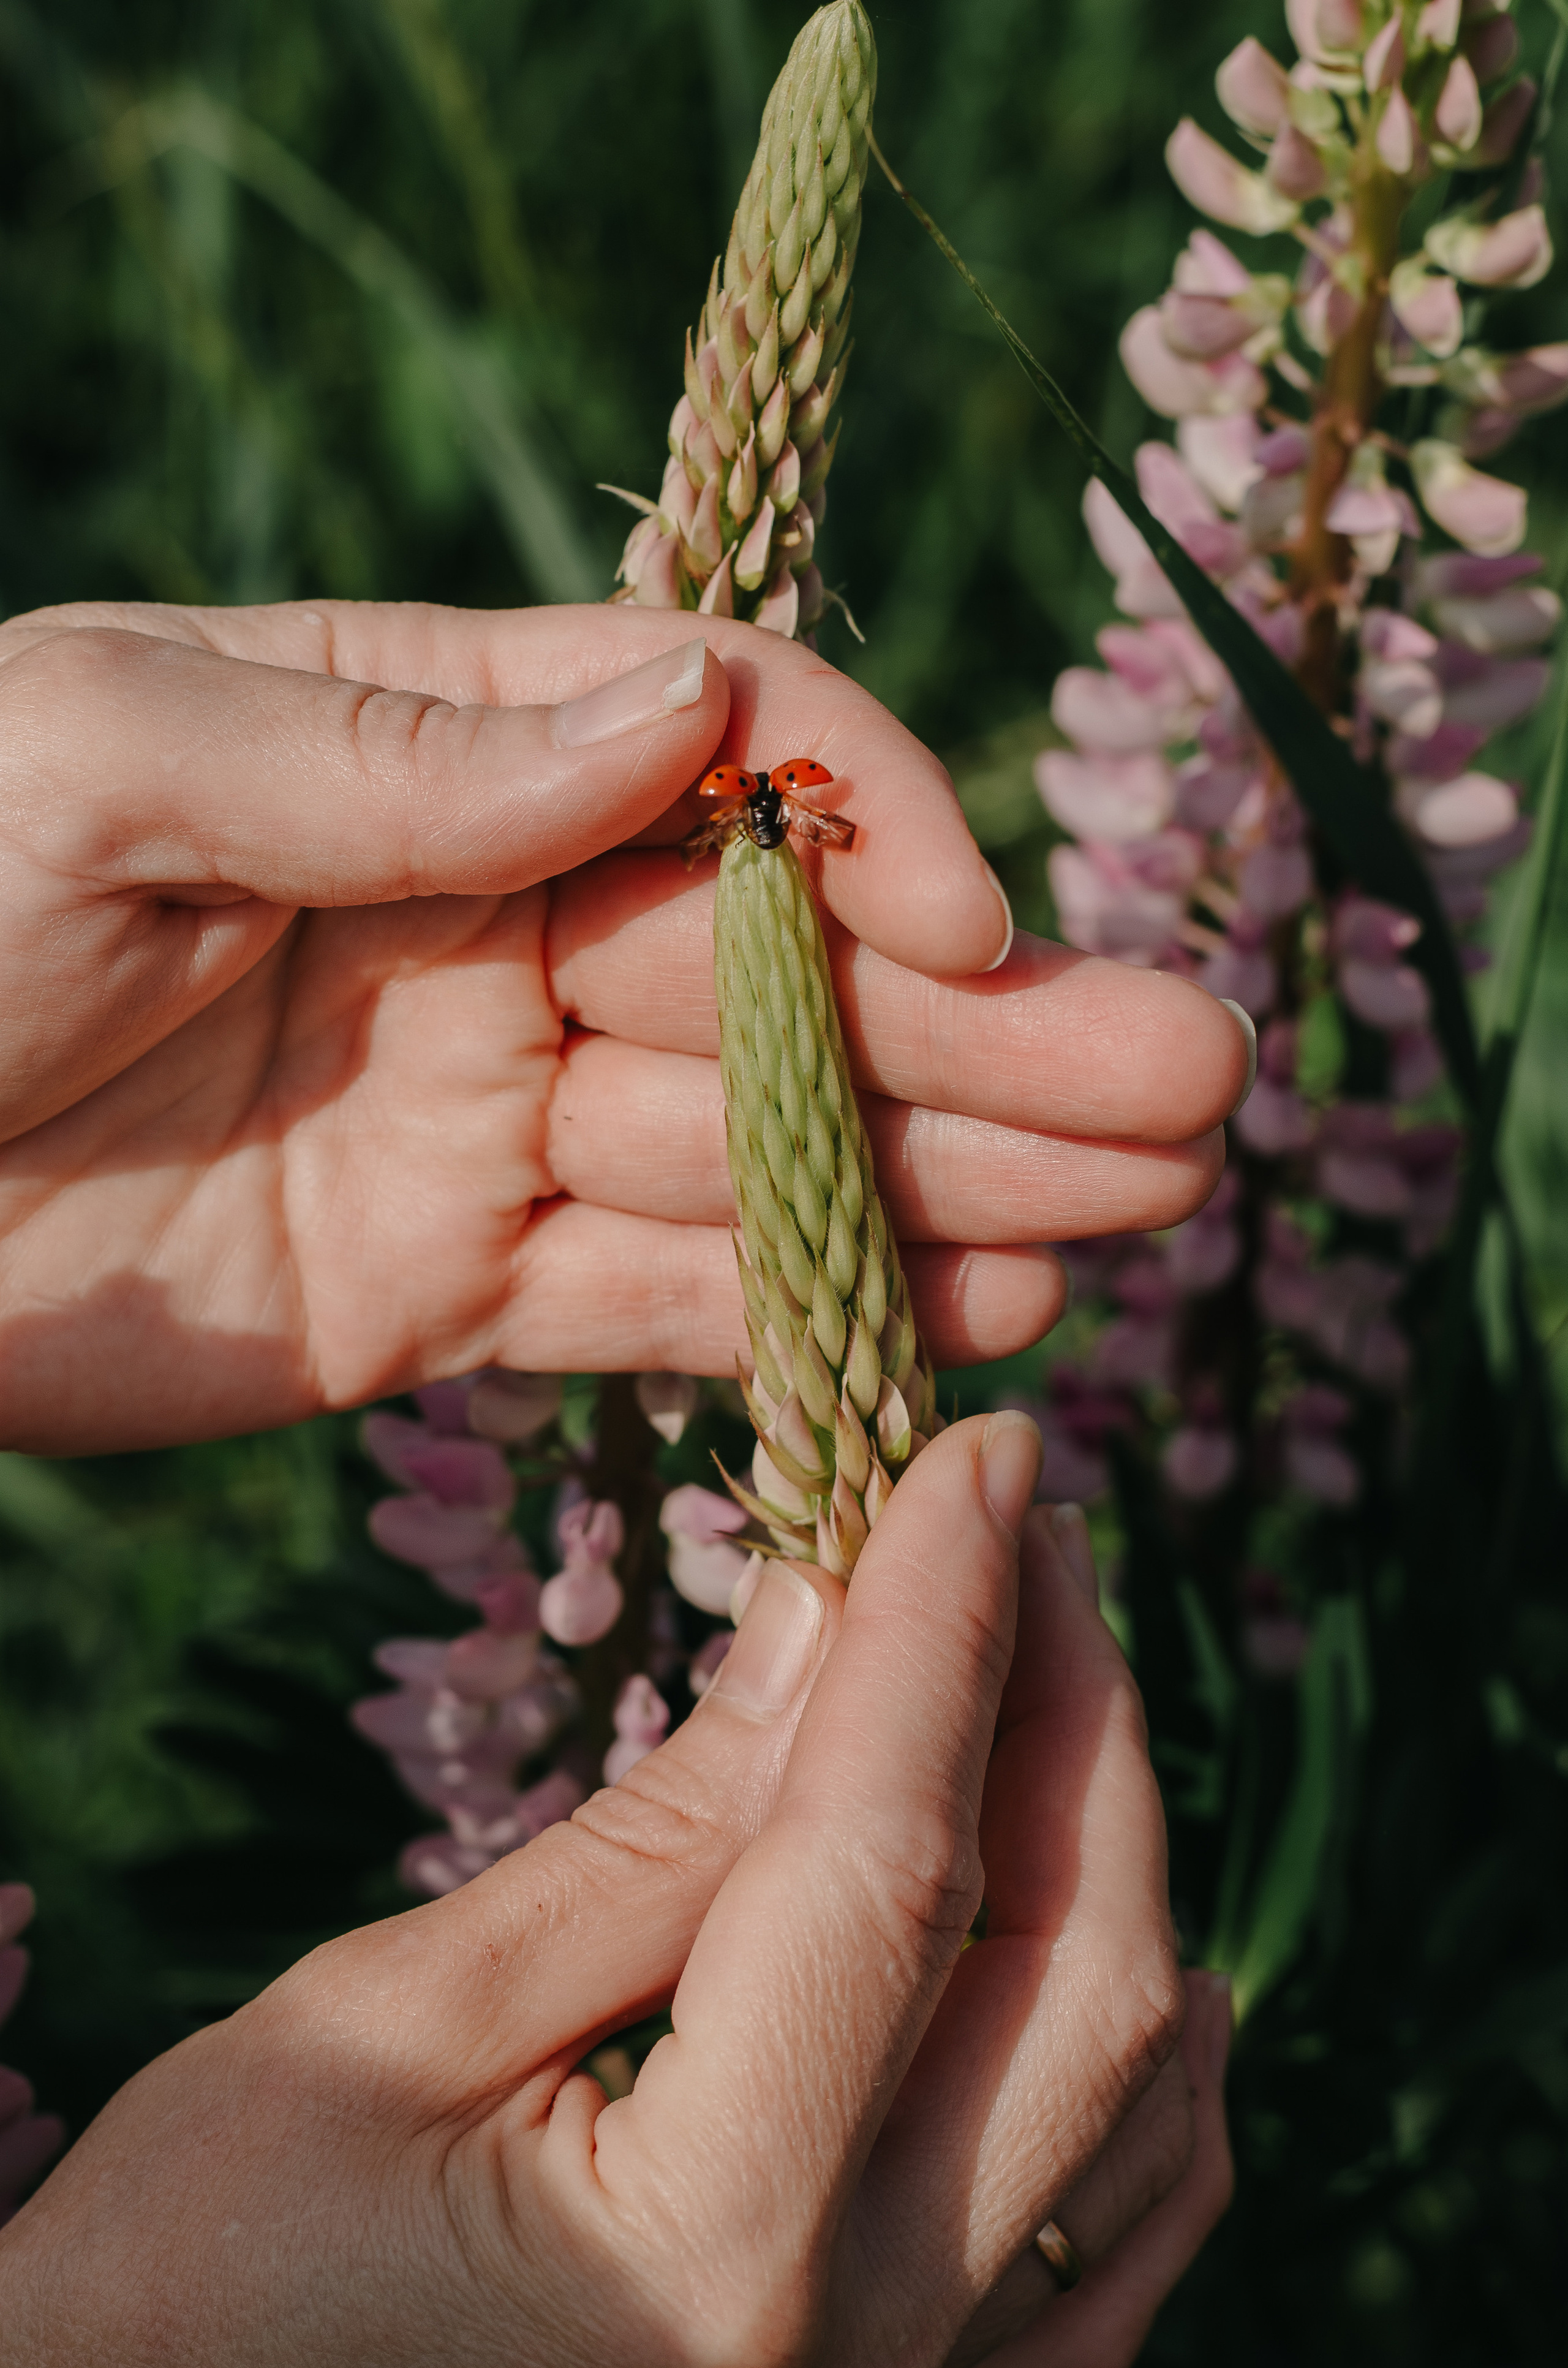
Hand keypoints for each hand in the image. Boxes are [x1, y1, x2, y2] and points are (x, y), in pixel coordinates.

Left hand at [0, 602, 1247, 1451]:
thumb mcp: (99, 760)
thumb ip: (400, 754)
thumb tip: (683, 708)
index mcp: (417, 743)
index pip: (715, 746)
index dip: (869, 826)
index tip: (974, 933)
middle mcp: (482, 920)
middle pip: (782, 969)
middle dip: (991, 1030)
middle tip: (1195, 1084)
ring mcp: (477, 1117)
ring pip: (757, 1151)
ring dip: (952, 1180)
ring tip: (1145, 1207)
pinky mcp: (439, 1292)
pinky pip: (655, 1304)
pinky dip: (806, 1317)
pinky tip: (979, 1314)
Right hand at [0, 1419, 1227, 2364]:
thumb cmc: (188, 2291)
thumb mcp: (387, 2031)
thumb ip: (648, 1843)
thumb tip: (825, 1620)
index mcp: (709, 2252)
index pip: (890, 1856)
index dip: (943, 1621)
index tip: (975, 1450)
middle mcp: (861, 2363)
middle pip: (1071, 1969)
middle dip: (1067, 1711)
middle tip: (1018, 1532)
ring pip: (1134, 2108)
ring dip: (1120, 1858)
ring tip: (1055, 1676)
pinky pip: (1113, 2260)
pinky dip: (1155, 2088)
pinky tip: (1152, 1966)